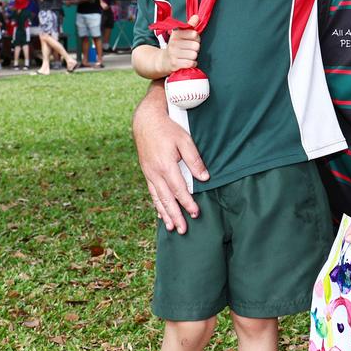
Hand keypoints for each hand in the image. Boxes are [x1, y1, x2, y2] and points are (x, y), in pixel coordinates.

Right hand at [132, 87, 208, 232]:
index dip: (188, 203)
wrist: (146, 121)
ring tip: (171, 228)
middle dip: (175, 215)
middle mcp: (155, 173)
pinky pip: (152, 192)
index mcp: (166, 165)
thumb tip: (204, 178)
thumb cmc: (168, 129)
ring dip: (165, 214)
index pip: (179, 190)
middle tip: (183, 230)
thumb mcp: (185, 140)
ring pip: (157, 198)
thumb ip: (194, 160)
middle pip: (166, 199)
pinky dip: (157, 205)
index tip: (196, 213)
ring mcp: (149, 174)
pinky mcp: (147, 172)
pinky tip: (160, 214)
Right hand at [160, 15, 200, 71]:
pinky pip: (191, 63)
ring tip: (187, 56)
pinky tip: (187, 62)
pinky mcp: (174, 64)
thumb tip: (196, 17)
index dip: (196, 38)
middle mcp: (174, 43)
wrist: (162, 61)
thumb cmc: (175, 47)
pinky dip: (192, 64)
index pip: (194, 34)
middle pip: (196, 45)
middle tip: (189, 50)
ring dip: (193, 57)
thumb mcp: (180, 35)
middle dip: (195, 49)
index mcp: (176, 34)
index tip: (192, 40)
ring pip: (194, 55)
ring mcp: (173, 54)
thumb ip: (189, 26)